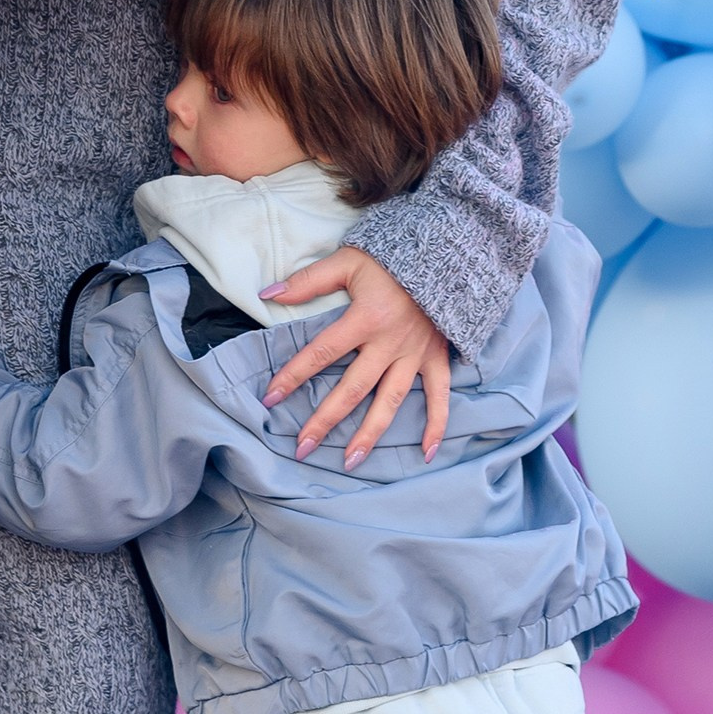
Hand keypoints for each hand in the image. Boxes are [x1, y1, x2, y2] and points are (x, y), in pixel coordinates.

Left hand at [261, 251, 452, 465]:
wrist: (445, 253)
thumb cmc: (392, 258)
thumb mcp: (348, 261)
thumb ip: (308, 280)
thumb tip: (267, 294)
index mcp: (364, 319)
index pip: (321, 352)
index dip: (293, 376)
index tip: (270, 398)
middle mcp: (389, 343)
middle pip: (352, 389)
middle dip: (325, 420)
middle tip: (302, 447)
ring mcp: (415, 354)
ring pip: (390, 401)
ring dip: (370, 433)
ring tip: (350, 460)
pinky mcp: (437, 358)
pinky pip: (439, 396)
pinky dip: (436, 425)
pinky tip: (426, 453)